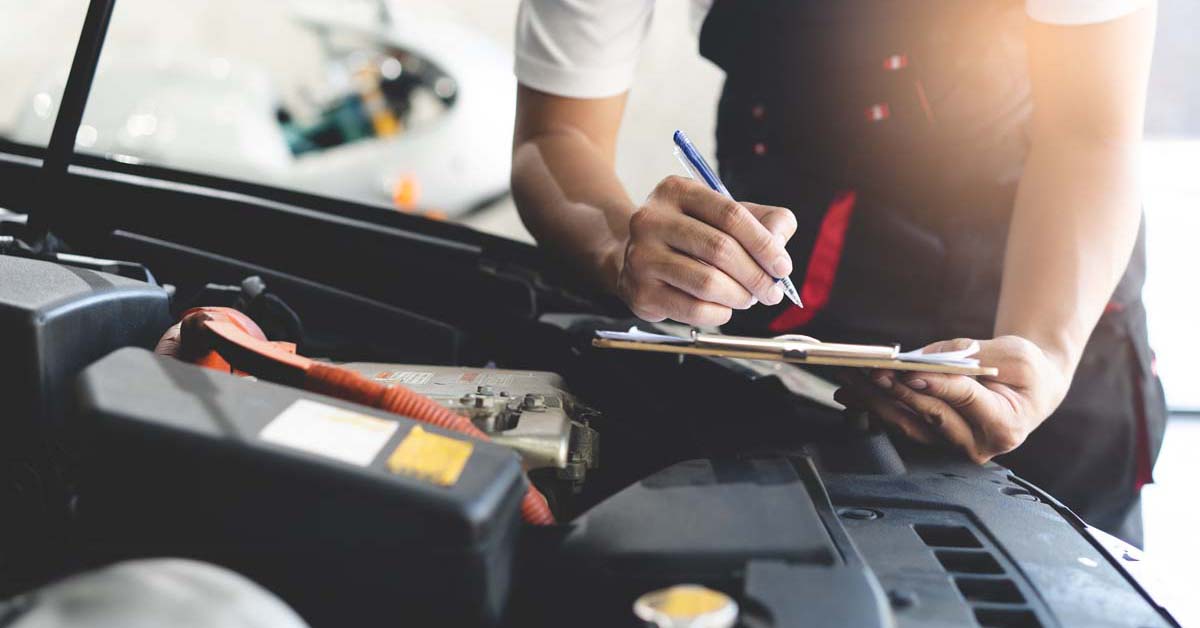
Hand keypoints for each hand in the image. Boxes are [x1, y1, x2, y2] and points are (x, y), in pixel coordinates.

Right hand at [615, 175, 796, 325]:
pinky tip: (723, 308)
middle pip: (719, 249)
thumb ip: (764, 220)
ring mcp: (641, 257)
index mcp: (676, 190)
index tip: (782, 266)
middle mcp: (652, 219)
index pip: (730, 215)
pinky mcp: (640, 292)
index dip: (764, 243)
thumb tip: (780, 243)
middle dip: (755, 275)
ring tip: (748, 298)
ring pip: (707, 282)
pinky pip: (693, 310)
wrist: (636, 258)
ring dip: (739, 296)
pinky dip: (719, 313)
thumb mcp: (724, 215)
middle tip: (772, 291)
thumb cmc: (690, 235)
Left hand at [833, 336, 1070, 463]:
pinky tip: (853, 393)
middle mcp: (976, 444)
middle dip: (895, 391)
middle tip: (869, 371)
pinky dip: (875, 407)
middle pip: (928, 415)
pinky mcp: (934, 439)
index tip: (909, 372)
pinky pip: (901, 424)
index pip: (963, 401)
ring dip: (874, 401)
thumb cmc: (1024, 370)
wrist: (1032, 388)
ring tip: (849, 381)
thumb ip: (968, 357)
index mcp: (1004, 425)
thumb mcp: (1011, 355)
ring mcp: (952, 446)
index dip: (935, 385)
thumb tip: (920, 360)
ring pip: (907, 424)